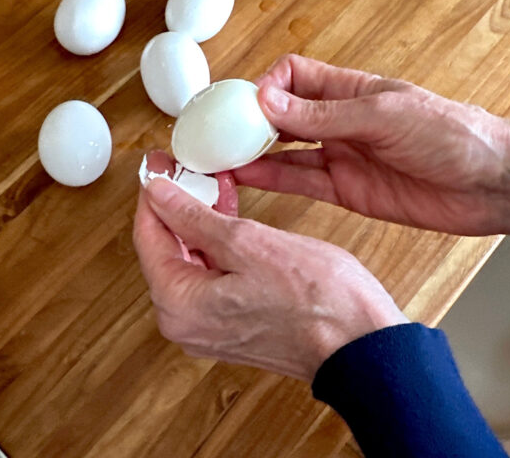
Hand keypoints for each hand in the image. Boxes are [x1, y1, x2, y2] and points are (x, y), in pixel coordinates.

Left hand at [133, 152, 406, 380]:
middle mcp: (184, 322)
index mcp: (179, 305)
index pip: (148, 236)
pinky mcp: (230, 323)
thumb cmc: (317, 300)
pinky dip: (216, 243)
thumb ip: (193, 216)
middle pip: (165, 248)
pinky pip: (209, 274)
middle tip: (187, 169)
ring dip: (199, 220)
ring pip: (188, 259)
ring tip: (213, 184)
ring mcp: (207, 326)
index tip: (160, 164)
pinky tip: (227, 215)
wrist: (361, 345)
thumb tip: (157, 192)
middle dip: (177, 204)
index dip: (153, 192)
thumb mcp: (248, 243)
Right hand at [234, 54, 509, 235]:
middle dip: (251, 122)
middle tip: (222, 133)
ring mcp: (340, 156)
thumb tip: (269, 100)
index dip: (267, 87)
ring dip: (255, 153)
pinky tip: (249, 176)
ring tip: (224, 157)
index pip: (294, 77)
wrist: (488, 184)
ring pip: (285, 152)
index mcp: (350, 91)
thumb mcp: (382, 115)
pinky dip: (273, 179)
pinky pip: (300, 181)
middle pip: (282, 116)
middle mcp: (339, 122)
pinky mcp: (344, 189)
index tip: (248, 104)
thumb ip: (322, 114)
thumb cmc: (452, 134)